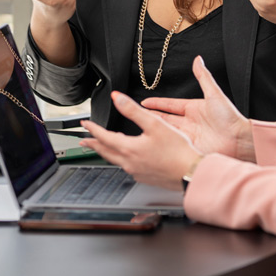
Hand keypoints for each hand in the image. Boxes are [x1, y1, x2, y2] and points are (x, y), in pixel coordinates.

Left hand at [80, 92, 202, 190]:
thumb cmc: (177, 151)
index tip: (85, 123)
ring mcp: (136, 172)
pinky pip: (127, 167)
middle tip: (84, 140)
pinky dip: (121, 159)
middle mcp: (129, 163)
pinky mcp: (145, 177)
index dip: (93, 129)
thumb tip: (117, 98)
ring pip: (115, 160)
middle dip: (93, 144)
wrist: (191, 173)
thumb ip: (133, 110)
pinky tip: (127, 157)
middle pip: (105, 151)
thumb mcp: (154, 124)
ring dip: (106, 151)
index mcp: (128, 149)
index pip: (103, 137)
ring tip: (103, 146)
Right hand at [142, 56, 254, 161]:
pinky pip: (173, 145)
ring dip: (153, 130)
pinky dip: (162, 144)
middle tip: (134, 114)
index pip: (169, 105)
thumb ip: (203, 77)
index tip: (143, 102)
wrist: (239, 140)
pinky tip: (151, 144)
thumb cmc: (230, 118)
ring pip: (166, 132)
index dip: (156, 103)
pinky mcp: (189, 148)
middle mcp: (189, 122)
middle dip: (150, 117)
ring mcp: (188, 136)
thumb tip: (198, 59)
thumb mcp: (214, 94)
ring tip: (138, 129)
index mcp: (193, 108)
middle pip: (164, 119)